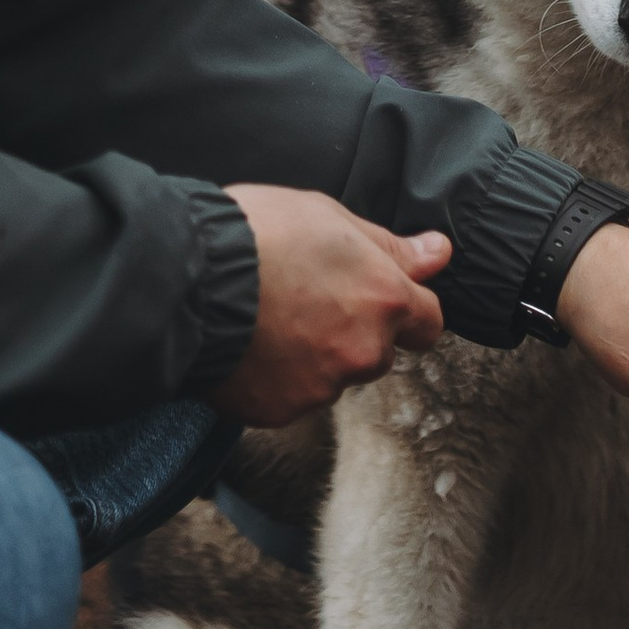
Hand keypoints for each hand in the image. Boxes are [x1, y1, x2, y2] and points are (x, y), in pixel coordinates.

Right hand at [207, 184, 449, 428]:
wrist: (189, 277)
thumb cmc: (259, 233)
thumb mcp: (331, 217)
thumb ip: (390, 247)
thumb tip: (439, 253)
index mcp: (384, 300)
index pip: (428, 323)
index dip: (407, 310)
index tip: (379, 299)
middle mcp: (363, 351)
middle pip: (376, 352)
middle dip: (352, 333)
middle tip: (305, 298)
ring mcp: (321, 387)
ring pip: (330, 377)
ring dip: (311, 357)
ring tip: (267, 318)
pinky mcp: (279, 411)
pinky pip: (287, 398)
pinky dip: (273, 379)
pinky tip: (248, 346)